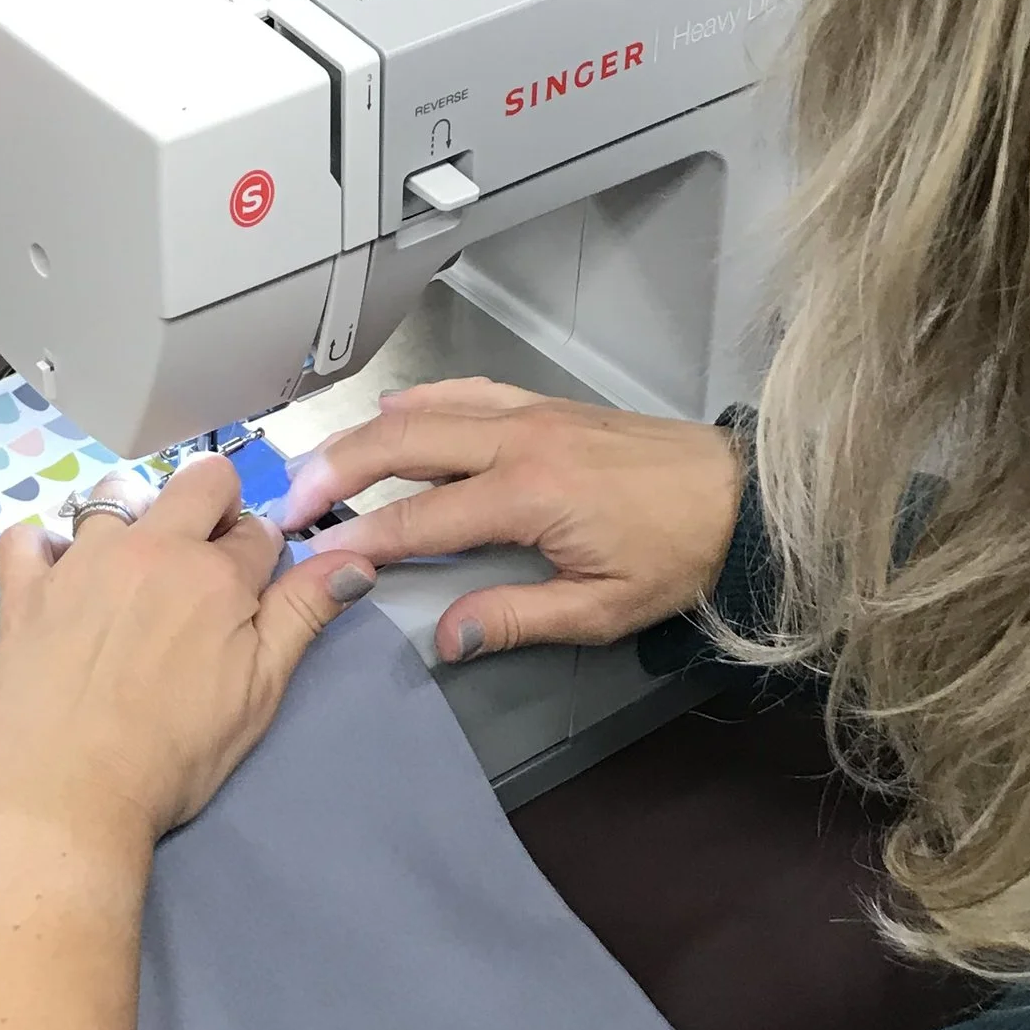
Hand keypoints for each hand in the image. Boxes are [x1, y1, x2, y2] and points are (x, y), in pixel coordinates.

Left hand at [0, 456, 374, 856]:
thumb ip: (303, 615)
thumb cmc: (175, 755)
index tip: (248, 594)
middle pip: (198, 483)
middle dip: (213, 509)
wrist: (68, 795)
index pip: (258, 531)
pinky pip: (29, 536)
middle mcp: (150, 547)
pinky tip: (57, 582)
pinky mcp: (24, 588)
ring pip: (115, 496)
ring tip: (129, 575)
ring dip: (133, 521)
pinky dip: (45, 549)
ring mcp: (80, 562)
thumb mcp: (259, 691)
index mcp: (216, 574)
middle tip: (200, 572)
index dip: (260, 559)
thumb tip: (355, 558)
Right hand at [275, 379, 742, 660]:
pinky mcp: (545, 405)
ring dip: (364, 434)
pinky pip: (465, 392)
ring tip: (319, 464)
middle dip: (337, 471)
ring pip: (425, 409)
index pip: (420, 518)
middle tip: (290, 501)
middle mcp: (519, 441)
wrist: (739, 496)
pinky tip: (393, 412)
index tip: (316, 554)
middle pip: (402, 443)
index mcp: (529, 496)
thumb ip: (515, 619)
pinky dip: (419, 400)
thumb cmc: (676, 555)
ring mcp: (531, 414)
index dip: (361, 538)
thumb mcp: (601, 609)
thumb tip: (444, 637)